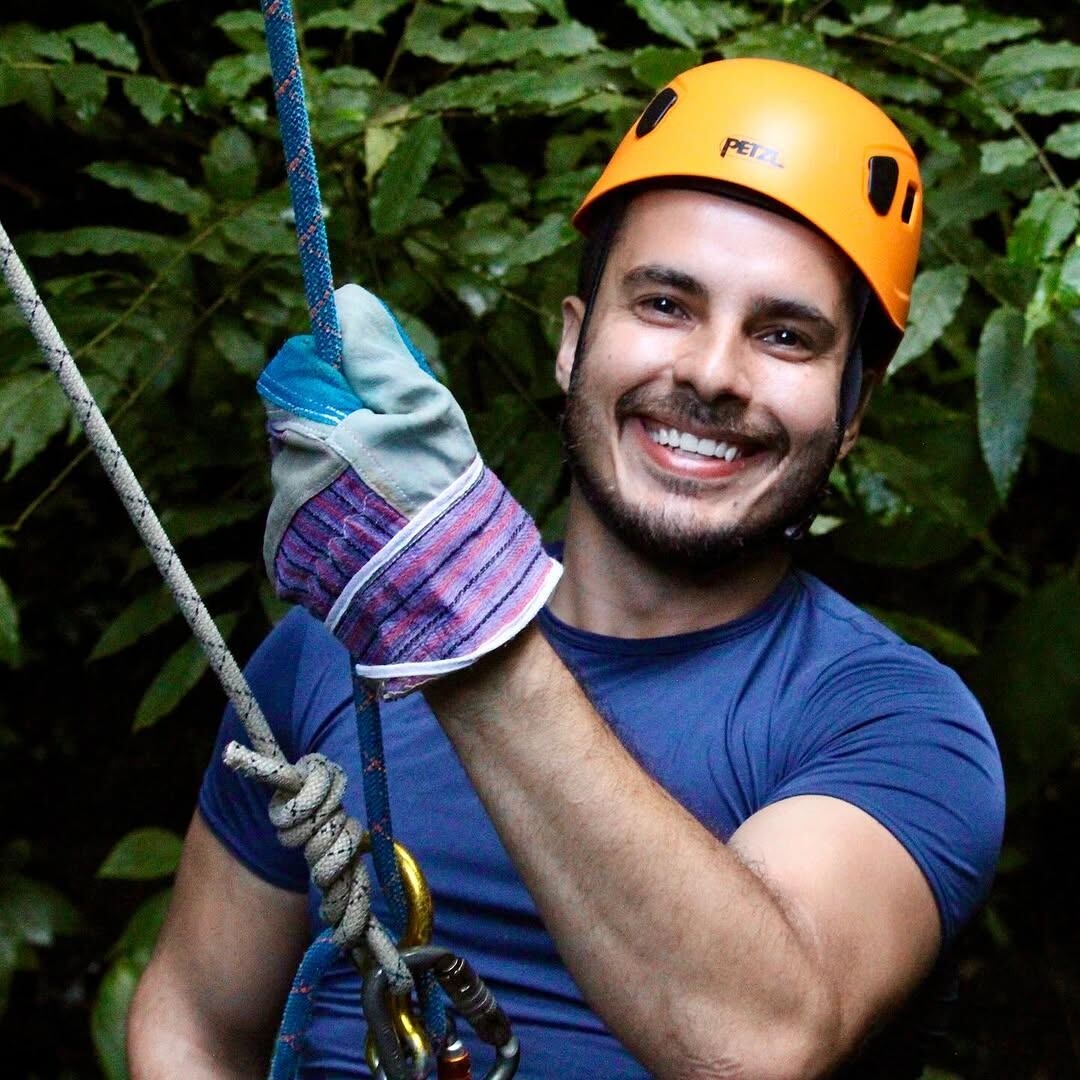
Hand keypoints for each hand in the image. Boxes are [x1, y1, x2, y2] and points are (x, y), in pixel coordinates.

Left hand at [257, 284, 560, 695]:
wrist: (447, 608)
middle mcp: (283, 481)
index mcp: (308, 435)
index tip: (376, 389)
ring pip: (308, 472)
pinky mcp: (291, 567)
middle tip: (398, 452)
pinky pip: (308, 518)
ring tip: (396, 501)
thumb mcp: (426, 413)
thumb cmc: (444, 502)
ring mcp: (284, 529)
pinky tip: (379, 532)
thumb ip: (379, 355)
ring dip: (343, 472)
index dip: (340, 374)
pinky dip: (338, 516)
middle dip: (344, 426)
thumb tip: (344, 300)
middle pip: (303, 425)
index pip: (299, 374)